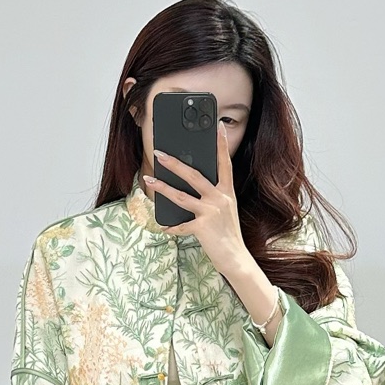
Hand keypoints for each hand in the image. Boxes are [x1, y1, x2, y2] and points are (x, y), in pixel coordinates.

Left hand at [144, 126, 246, 280]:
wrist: (235, 258)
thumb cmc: (227, 233)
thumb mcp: (224, 210)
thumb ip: (212, 196)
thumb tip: (189, 185)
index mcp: (227, 192)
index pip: (224, 163)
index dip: (221, 145)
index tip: (219, 127)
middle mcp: (220, 199)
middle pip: (194, 176)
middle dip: (175, 164)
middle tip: (159, 154)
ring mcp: (211, 212)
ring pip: (181, 196)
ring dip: (162, 188)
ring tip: (149, 181)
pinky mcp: (202, 228)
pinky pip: (181, 225)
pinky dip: (171, 227)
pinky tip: (163, 226)